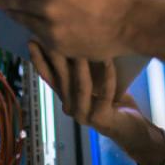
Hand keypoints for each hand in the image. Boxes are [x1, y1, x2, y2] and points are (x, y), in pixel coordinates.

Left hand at [0, 0, 136, 59]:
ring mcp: (53, 30)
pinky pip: (38, 36)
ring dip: (12, 14)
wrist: (133, 23)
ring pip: (24, 21)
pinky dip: (30, 28)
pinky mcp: (60, 47)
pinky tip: (27, 23)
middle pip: (15, 3)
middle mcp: (48, 9)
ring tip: (6, 10)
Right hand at [28, 42, 164, 164]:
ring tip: (84, 44)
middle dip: (58, 55)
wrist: (132, 129)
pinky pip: (105, 93)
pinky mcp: (100, 119)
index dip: (39, 59)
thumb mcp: (95, 81)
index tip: (32, 39)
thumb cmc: (114, 100)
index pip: (48, 76)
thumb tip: (75, 37)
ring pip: (81, 86)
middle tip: (57, 35)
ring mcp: (84, 115)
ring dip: (83, 64)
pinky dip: (108, 76)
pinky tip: (110, 60)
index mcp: (66, 97)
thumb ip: (83, 68)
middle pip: (61, 79)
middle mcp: (70, 107)